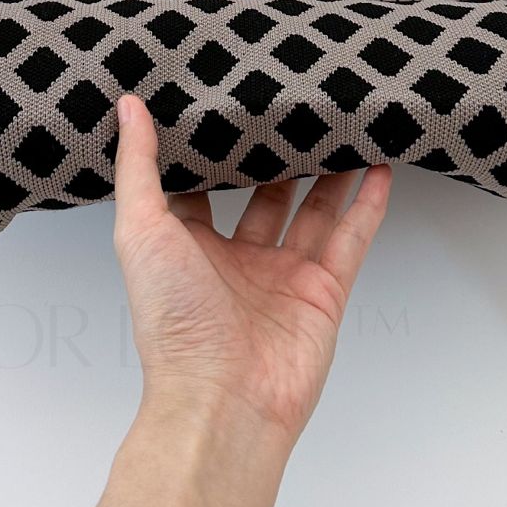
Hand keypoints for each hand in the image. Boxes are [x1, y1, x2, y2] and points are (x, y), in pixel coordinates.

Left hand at [113, 94, 391, 445]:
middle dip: (279, 157)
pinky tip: (377, 169)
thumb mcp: (140, 231)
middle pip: (265, 195)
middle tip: (295, 108)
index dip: (214, 150)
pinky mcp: (324, 293)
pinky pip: (350, 239)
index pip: (203, 187)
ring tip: (343, 128)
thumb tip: (129, 108)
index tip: (227, 104)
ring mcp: (283, 277)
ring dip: (329, 172)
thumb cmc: (173, 325)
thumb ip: (138, 167)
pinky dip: (366, 205)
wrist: (223, 401)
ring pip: (313, 211)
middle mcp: (237, 261)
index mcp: (189, 247)